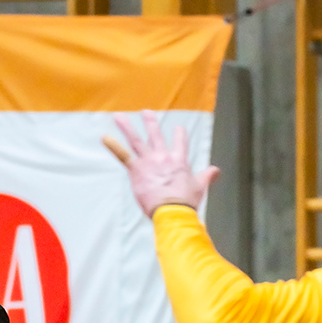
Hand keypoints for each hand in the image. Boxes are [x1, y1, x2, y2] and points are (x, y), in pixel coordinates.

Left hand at [104, 110, 219, 217]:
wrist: (172, 210)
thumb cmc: (186, 201)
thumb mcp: (200, 186)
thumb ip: (207, 176)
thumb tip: (216, 170)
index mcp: (179, 160)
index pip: (180, 141)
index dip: (179, 134)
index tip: (178, 129)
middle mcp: (163, 156)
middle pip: (155, 135)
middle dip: (150, 123)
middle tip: (145, 112)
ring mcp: (149, 161)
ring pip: (136, 140)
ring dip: (127, 127)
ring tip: (118, 116)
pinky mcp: (137, 170)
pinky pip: (123, 156)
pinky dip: (114, 147)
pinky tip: (104, 138)